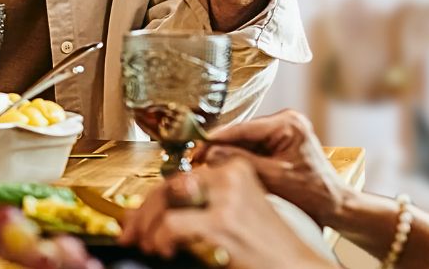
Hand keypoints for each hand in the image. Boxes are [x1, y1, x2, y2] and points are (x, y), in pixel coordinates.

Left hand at [120, 160, 331, 267]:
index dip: (152, 199)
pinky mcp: (222, 221)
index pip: (180, 177)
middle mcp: (231, 176)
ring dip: (146, 226)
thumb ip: (198, 208)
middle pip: (169, 184)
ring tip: (145, 245)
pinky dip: (160, 239)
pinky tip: (163, 251)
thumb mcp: (234, 217)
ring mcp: (227, 197)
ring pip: (166, 201)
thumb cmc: (269, 249)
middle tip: (129, 233)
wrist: (299, 267)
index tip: (135, 218)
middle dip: (141, 212)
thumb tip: (150, 212)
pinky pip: (173, 225)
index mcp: (235, 170)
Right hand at [193, 109, 352, 226]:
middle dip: (220, 147)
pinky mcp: (280, 141)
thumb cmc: (312, 192)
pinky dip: (239, 158)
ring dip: (228, 153)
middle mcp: (286, 120)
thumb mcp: (274, 178)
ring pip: (245, 140)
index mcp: (288, 123)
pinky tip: (224, 167)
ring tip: (205, 165)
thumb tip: (211, 153)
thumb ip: (242, 163)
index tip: (196, 147)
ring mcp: (283, 130)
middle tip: (196, 160)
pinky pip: (253, 147)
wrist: (334, 204)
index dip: (217, 138)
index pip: (244, 127)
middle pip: (243, 132)